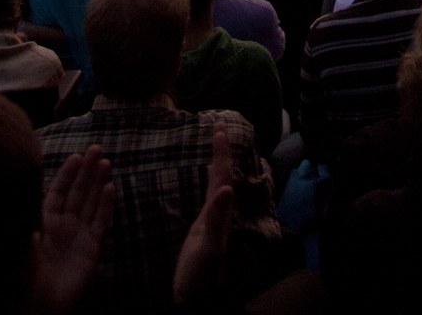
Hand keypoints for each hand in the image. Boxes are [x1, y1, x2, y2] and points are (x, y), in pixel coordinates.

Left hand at [33, 145, 113, 314]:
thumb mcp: (22, 250)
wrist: (42, 307)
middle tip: (97, 149)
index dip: (66, 175)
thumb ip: (26, 227)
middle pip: (78, 193)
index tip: (75, 156)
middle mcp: (65, 226)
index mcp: (46, 225)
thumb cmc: (27, 279)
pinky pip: (101, 222)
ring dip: (98, 182)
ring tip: (106, 162)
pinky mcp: (92, 247)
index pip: (58, 193)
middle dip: (87, 171)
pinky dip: (106, 205)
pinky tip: (110, 188)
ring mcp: (80, 235)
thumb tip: (22, 201)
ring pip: (91, 203)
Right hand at [173, 123, 233, 305]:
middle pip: (222, 173)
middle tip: (217, 125)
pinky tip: (211, 179)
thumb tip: (226, 188)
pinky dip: (211, 180)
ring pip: (218, 182)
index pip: (221, 174)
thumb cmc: (199, 273)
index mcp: (219, 211)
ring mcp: (212, 219)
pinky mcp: (204, 228)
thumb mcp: (208, 245)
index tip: (219, 127)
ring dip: (218, 161)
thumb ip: (216, 218)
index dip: (221, 151)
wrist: (195, 297)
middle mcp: (218, 212)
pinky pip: (210, 195)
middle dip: (221, 149)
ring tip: (217, 143)